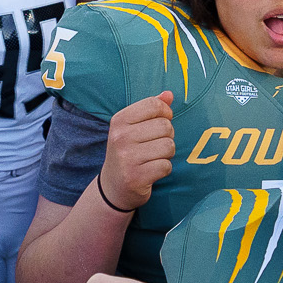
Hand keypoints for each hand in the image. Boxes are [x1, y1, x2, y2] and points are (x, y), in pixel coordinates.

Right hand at [100, 91, 176, 212]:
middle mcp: (120, 137)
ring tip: (153, 158)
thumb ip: (151, 109)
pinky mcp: (136, 177)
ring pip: (168, 146)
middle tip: (155, 145)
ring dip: (166, 154)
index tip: (161, 123)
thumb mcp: (133, 128)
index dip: (165, 113)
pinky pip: (166, 166)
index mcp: (119, 120)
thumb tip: (169, 94)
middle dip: (167, 136)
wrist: (113, 187)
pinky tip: (152, 171)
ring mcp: (127, 158)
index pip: (154, 105)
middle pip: (165, 126)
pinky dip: (164, 169)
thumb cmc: (128, 152)